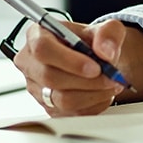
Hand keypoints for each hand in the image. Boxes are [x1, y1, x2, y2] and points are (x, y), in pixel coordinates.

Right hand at [13, 19, 142, 115]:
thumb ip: (109, 34)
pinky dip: (93, 105)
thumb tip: (106, 52)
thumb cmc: (94, 42)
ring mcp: (37, 87)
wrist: (97, 61)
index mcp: (38, 34)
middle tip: (111, 77)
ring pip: (61, 100)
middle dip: (87, 80)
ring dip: (93, 94)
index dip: (69, 60)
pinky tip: (103, 93)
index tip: (96, 67)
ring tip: (111, 84)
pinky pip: (70, 113)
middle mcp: (31, 62)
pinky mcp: (48, 107)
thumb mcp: (108, 29)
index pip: (43, 48)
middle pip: (50, 77)